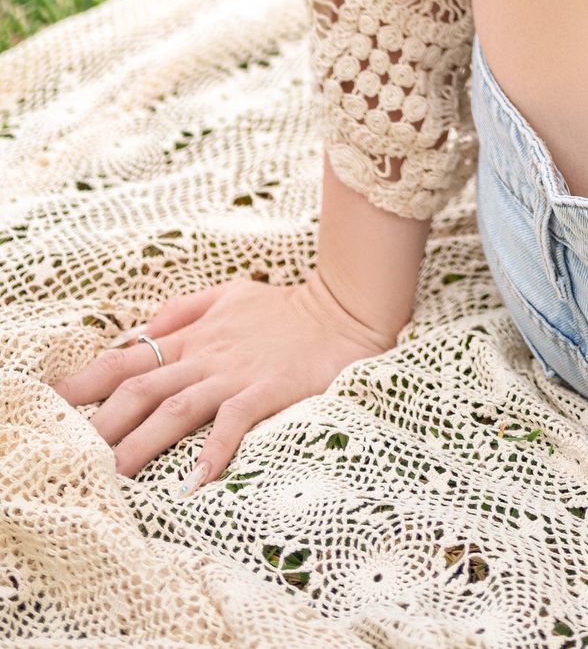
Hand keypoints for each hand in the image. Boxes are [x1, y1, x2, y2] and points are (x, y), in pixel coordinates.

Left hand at [47, 268, 395, 484]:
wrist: (344, 311)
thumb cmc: (287, 308)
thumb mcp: (230, 294)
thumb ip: (184, 310)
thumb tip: (140, 331)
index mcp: (194, 338)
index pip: (128, 359)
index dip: (87, 381)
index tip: (53, 402)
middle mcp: (206, 357)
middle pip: (141, 389)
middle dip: (101, 423)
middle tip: (70, 454)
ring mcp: (235, 374)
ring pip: (176, 410)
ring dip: (141, 443)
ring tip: (112, 475)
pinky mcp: (265, 390)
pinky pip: (233, 423)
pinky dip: (213, 451)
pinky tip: (195, 482)